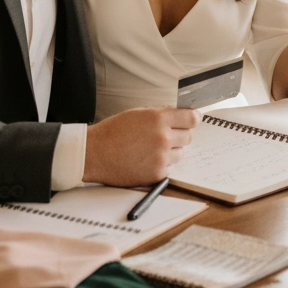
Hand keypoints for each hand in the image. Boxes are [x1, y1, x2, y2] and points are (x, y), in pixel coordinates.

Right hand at [82, 107, 199, 185]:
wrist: (94, 153)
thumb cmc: (113, 132)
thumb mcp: (138, 113)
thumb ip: (161, 114)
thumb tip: (179, 115)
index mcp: (158, 118)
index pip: (192, 118)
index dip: (193, 119)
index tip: (192, 120)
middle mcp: (163, 137)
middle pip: (188, 137)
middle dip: (180, 135)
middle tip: (166, 137)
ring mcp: (161, 157)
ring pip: (180, 153)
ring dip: (171, 151)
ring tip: (151, 150)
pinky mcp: (157, 174)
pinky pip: (169, 168)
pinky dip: (161, 165)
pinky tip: (145, 160)